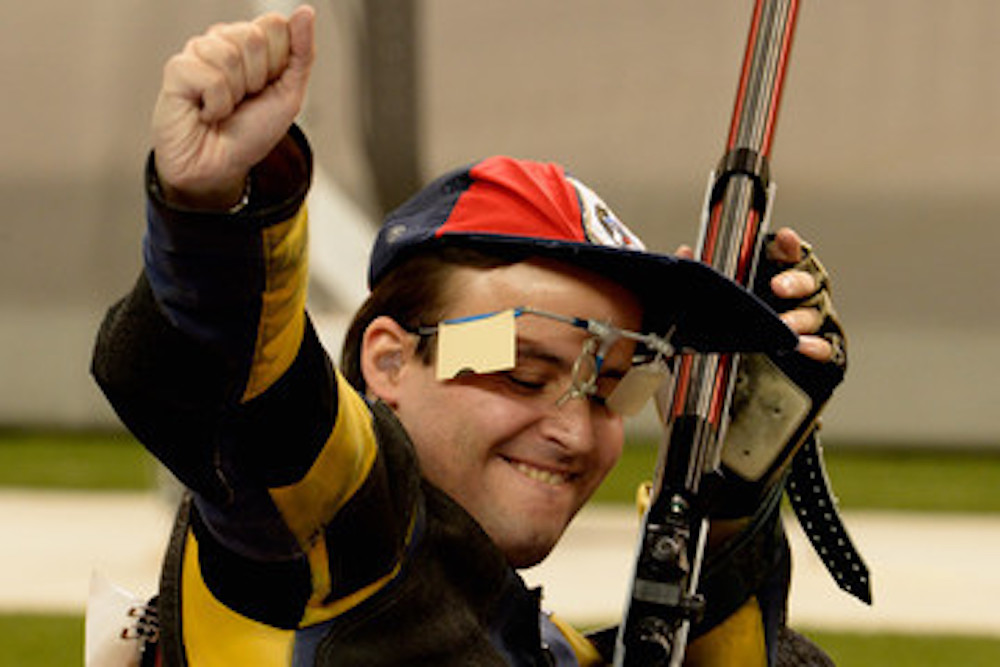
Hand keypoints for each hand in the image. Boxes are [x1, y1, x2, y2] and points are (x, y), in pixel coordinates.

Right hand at [151, 5, 315, 208]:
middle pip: (253, 36)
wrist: (220, 167)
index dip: (278, 64)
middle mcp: (222, 42)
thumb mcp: (289, 95)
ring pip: (231, 56)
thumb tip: (306, 12)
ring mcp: (198, 53)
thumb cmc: (249, 133)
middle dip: (257, 79)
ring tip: (222, 108)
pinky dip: (216, 104)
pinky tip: (205, 112)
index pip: (275, 25)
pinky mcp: (177, 69)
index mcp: (250, 44)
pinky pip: (210, 76)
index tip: (265, 89)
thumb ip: (301, 54)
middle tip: (242, 101)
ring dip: (235, 94)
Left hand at [674, 227, 844, 365]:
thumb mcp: (723, 299)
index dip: (789, 246)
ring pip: (813, 313)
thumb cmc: (743, 322)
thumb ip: (707, 277)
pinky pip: (824, 346)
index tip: (784, 237)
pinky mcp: (817, 348)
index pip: (788, 255)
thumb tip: (684, 253)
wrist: (755, 370)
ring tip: (784, 325)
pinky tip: (802, 347)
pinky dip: (815, 346)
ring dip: (799, 319)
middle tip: (777, 288)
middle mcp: (799, 296)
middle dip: (793, 281)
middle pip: (806, 281)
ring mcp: (810, 321)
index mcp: (778, 277)